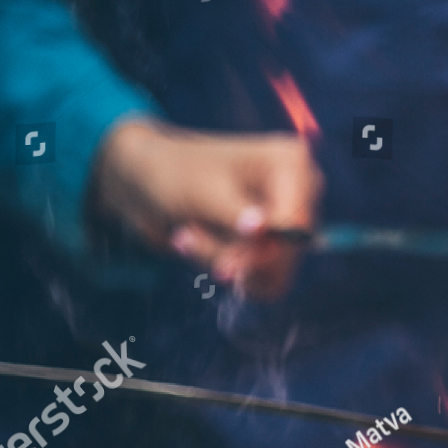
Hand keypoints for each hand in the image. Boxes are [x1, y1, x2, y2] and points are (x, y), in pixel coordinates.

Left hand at [92, 118, 322, 300]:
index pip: (296, 222)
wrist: (148, 183)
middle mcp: (299, 193)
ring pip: (273, 273)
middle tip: (185, 239)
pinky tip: (199, 244)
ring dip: (221, 261)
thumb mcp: (200, 191)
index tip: (224, 269)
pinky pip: (264, 283)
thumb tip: (261, 230)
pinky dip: (225, 270)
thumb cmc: (173, 172)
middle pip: (287, 252)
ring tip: (187, 236)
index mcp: (290, 164)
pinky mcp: (274, 248)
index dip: (264, 251)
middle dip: (234, 255)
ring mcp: (287, 223)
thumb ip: (232, 214)